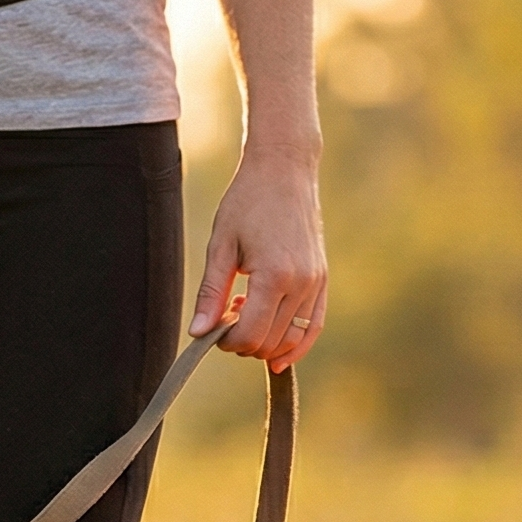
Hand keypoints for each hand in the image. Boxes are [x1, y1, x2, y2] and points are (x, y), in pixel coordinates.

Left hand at [189, 144, 326, 371]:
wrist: (284, 170)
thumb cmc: (248, 201)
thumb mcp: (221, 245)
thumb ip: (211, 293)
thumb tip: (198, 333)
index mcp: (274, 275)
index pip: (250, 334)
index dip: (227, 341)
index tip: (213, 328)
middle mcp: (301, 283)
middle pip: (270, 342)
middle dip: (244, 342)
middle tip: (224, 320)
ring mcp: (316, 283)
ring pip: (292, 339)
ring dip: (266, 341)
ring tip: (246, 312)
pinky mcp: (323, 280)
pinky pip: (314, 327)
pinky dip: (296, 343)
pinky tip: (276, 351)